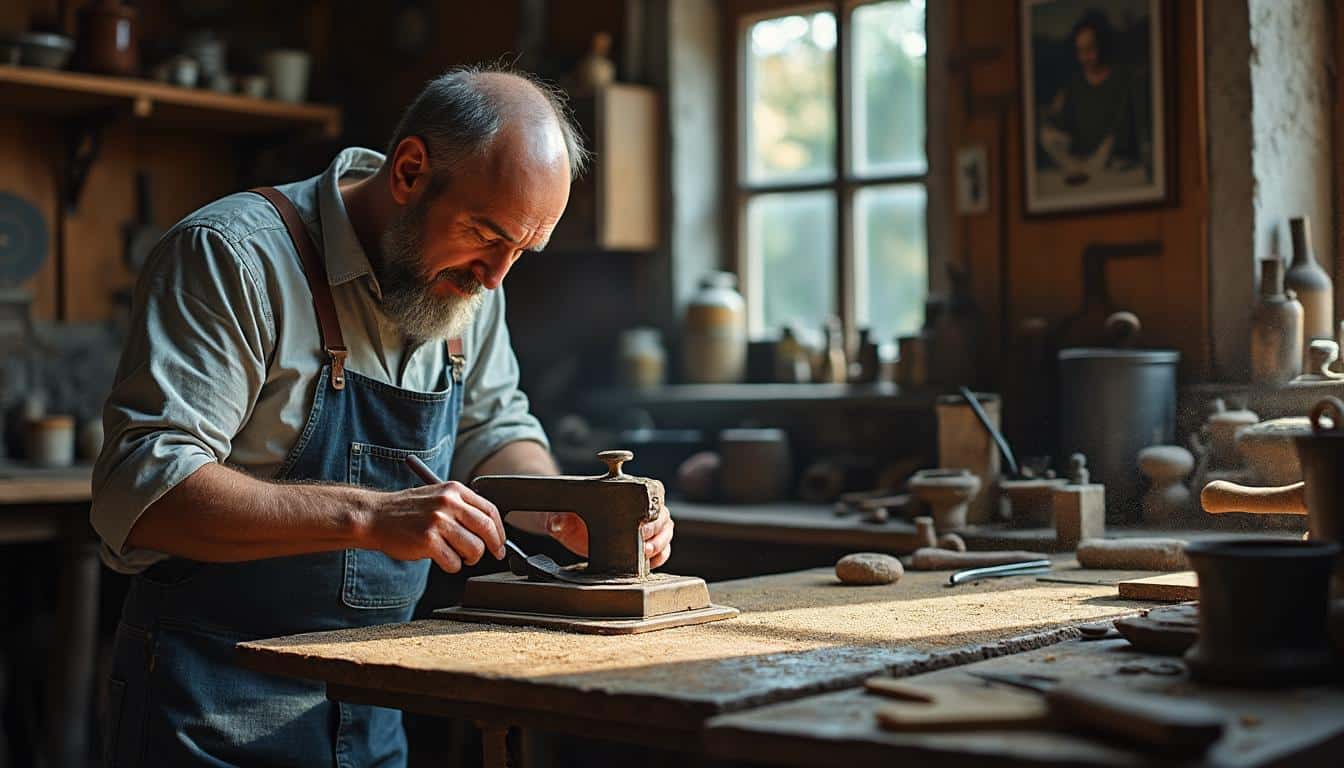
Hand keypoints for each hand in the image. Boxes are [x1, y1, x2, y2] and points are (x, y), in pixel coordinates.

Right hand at [367, 482, 505, 572]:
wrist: (374, 516)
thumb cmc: (406, 510)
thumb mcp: (437, 496)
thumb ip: (462, 508)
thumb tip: (490, 530)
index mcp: (454, 490)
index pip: (490, 510)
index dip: (499, 530)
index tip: (500, 542)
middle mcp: (448, 503)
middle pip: (486, 529)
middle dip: (493, 546)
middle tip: (493, 555)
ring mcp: (438, 522)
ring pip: (473, 548)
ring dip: (469, 558)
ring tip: (458, 556)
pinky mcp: (428, 541)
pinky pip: (454, 562)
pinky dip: (452, 566)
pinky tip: (442, 559)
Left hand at [545, 503, 674, 568]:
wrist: (569, 524)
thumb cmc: (568, 515)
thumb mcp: (561, 515)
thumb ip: (558, 518)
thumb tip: (555, 524)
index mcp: (625, 493)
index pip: (652, 494)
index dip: (652, 510)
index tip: (642, 525)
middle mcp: (639, 507)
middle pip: (662, 517)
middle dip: (657, 533)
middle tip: (644, 545)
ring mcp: (644, 525)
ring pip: (666, 531)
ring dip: (661, 545)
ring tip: (647, 555)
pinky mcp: (642, 542)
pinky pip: (662, 548)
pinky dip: (661, 556)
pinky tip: (652, 563)